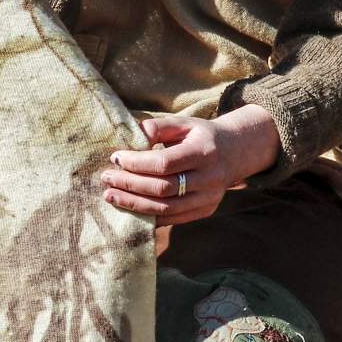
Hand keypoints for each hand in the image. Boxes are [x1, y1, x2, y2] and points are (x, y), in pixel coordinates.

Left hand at [100, 105, 280, 224]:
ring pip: (165, 208)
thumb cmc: (201, 135)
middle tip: (106, 178)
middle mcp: (209, 178)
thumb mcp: (184, 123)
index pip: (164, 163)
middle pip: (162, 188)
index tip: (115, 158)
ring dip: (134, 203)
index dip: (136, 163)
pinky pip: (172, 218)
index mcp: (204, 152)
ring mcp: (209, 198)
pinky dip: (148, 216)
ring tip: (111, 195)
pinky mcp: (205, 211)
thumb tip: (134, 137)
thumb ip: (158, 127)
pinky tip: (129, 207)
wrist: (235, 152)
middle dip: (129, 184)